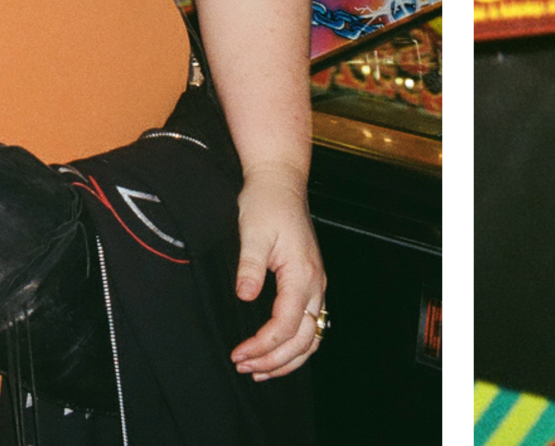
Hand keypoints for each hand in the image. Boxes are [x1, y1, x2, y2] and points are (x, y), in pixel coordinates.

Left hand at [229, 167, 326, 380]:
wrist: (280, 183)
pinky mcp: (310, 284)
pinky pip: (310, 325)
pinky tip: (275, 352)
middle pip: (304, 339)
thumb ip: (250, 267)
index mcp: (302, 273)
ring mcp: (316, 285)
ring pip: (312, 337)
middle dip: (274, 360)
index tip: (238, 354)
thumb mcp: (252, 232)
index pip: (286, 324)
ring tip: (258, 370)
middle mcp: (315, 283)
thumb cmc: (266, 204)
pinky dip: (295, 346)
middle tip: (243, 367)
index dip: (262, 345)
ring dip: (287, 359)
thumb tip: (246, 297)